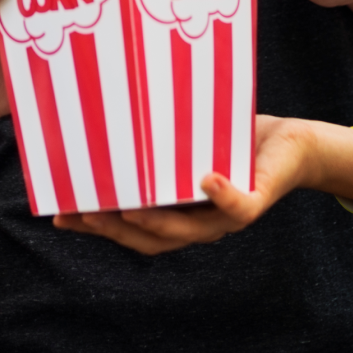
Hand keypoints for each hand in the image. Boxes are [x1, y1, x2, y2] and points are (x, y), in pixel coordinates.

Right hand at [52, 116, 310, 254]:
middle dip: (112, 229)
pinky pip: (236, 206)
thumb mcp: (187, 143)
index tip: (59, 217)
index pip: (130, 230)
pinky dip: (221, 196)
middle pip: (150, 238)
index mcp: (178, 215)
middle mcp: (198, 224)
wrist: (292, 145)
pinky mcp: (254, 202)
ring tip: (124, 207)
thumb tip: (107, 114)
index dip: (95, 229)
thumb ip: (157, 145)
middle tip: (79, 212)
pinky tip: (206, 180)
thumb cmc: (234, 142)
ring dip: (154, 220)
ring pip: (186, 230)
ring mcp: (225, 217)